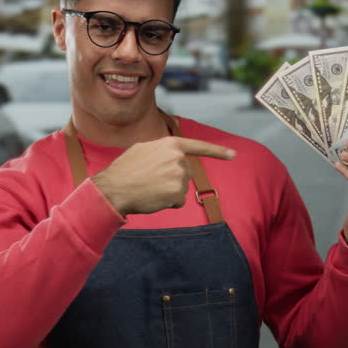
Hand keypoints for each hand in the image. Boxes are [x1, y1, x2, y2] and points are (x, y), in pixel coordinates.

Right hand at [92, 137, 234, 216]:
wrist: (114, 188)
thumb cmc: (125, 169)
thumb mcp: (143, 148)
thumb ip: (162, 148)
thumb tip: (172, 152)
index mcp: (171, 144)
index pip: (199, 147)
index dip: (218, 152)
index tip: (233, 155)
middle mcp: (178, 158)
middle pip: (185, 172)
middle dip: (173, 177)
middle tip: (151, 179)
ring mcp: (179, 176)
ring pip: (181, 187)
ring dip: (169, 190)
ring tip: (150, 187)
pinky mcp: (177, 193)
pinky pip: (178, 201)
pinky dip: (169, 202)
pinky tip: (154, 197)